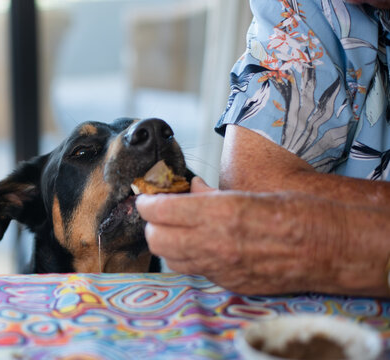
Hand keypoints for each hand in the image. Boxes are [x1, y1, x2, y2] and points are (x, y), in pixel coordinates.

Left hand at [135, 177, 337, 294]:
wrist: (329, 248)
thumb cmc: (297, 212)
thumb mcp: (251, 192)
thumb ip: (213, 193)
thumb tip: (191, 188)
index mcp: (219, 212)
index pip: (160, 210)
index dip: (147, 203)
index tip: (147, 199)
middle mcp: (215, 242)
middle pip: (156, 238)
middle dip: (151, 225)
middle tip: (160, 214)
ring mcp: (221, 267)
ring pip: (171, 259)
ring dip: (167, 243)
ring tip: (178, 230)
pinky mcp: (229, 283)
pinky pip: (195, 272)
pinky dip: (189, 258)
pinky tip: (201, 246)